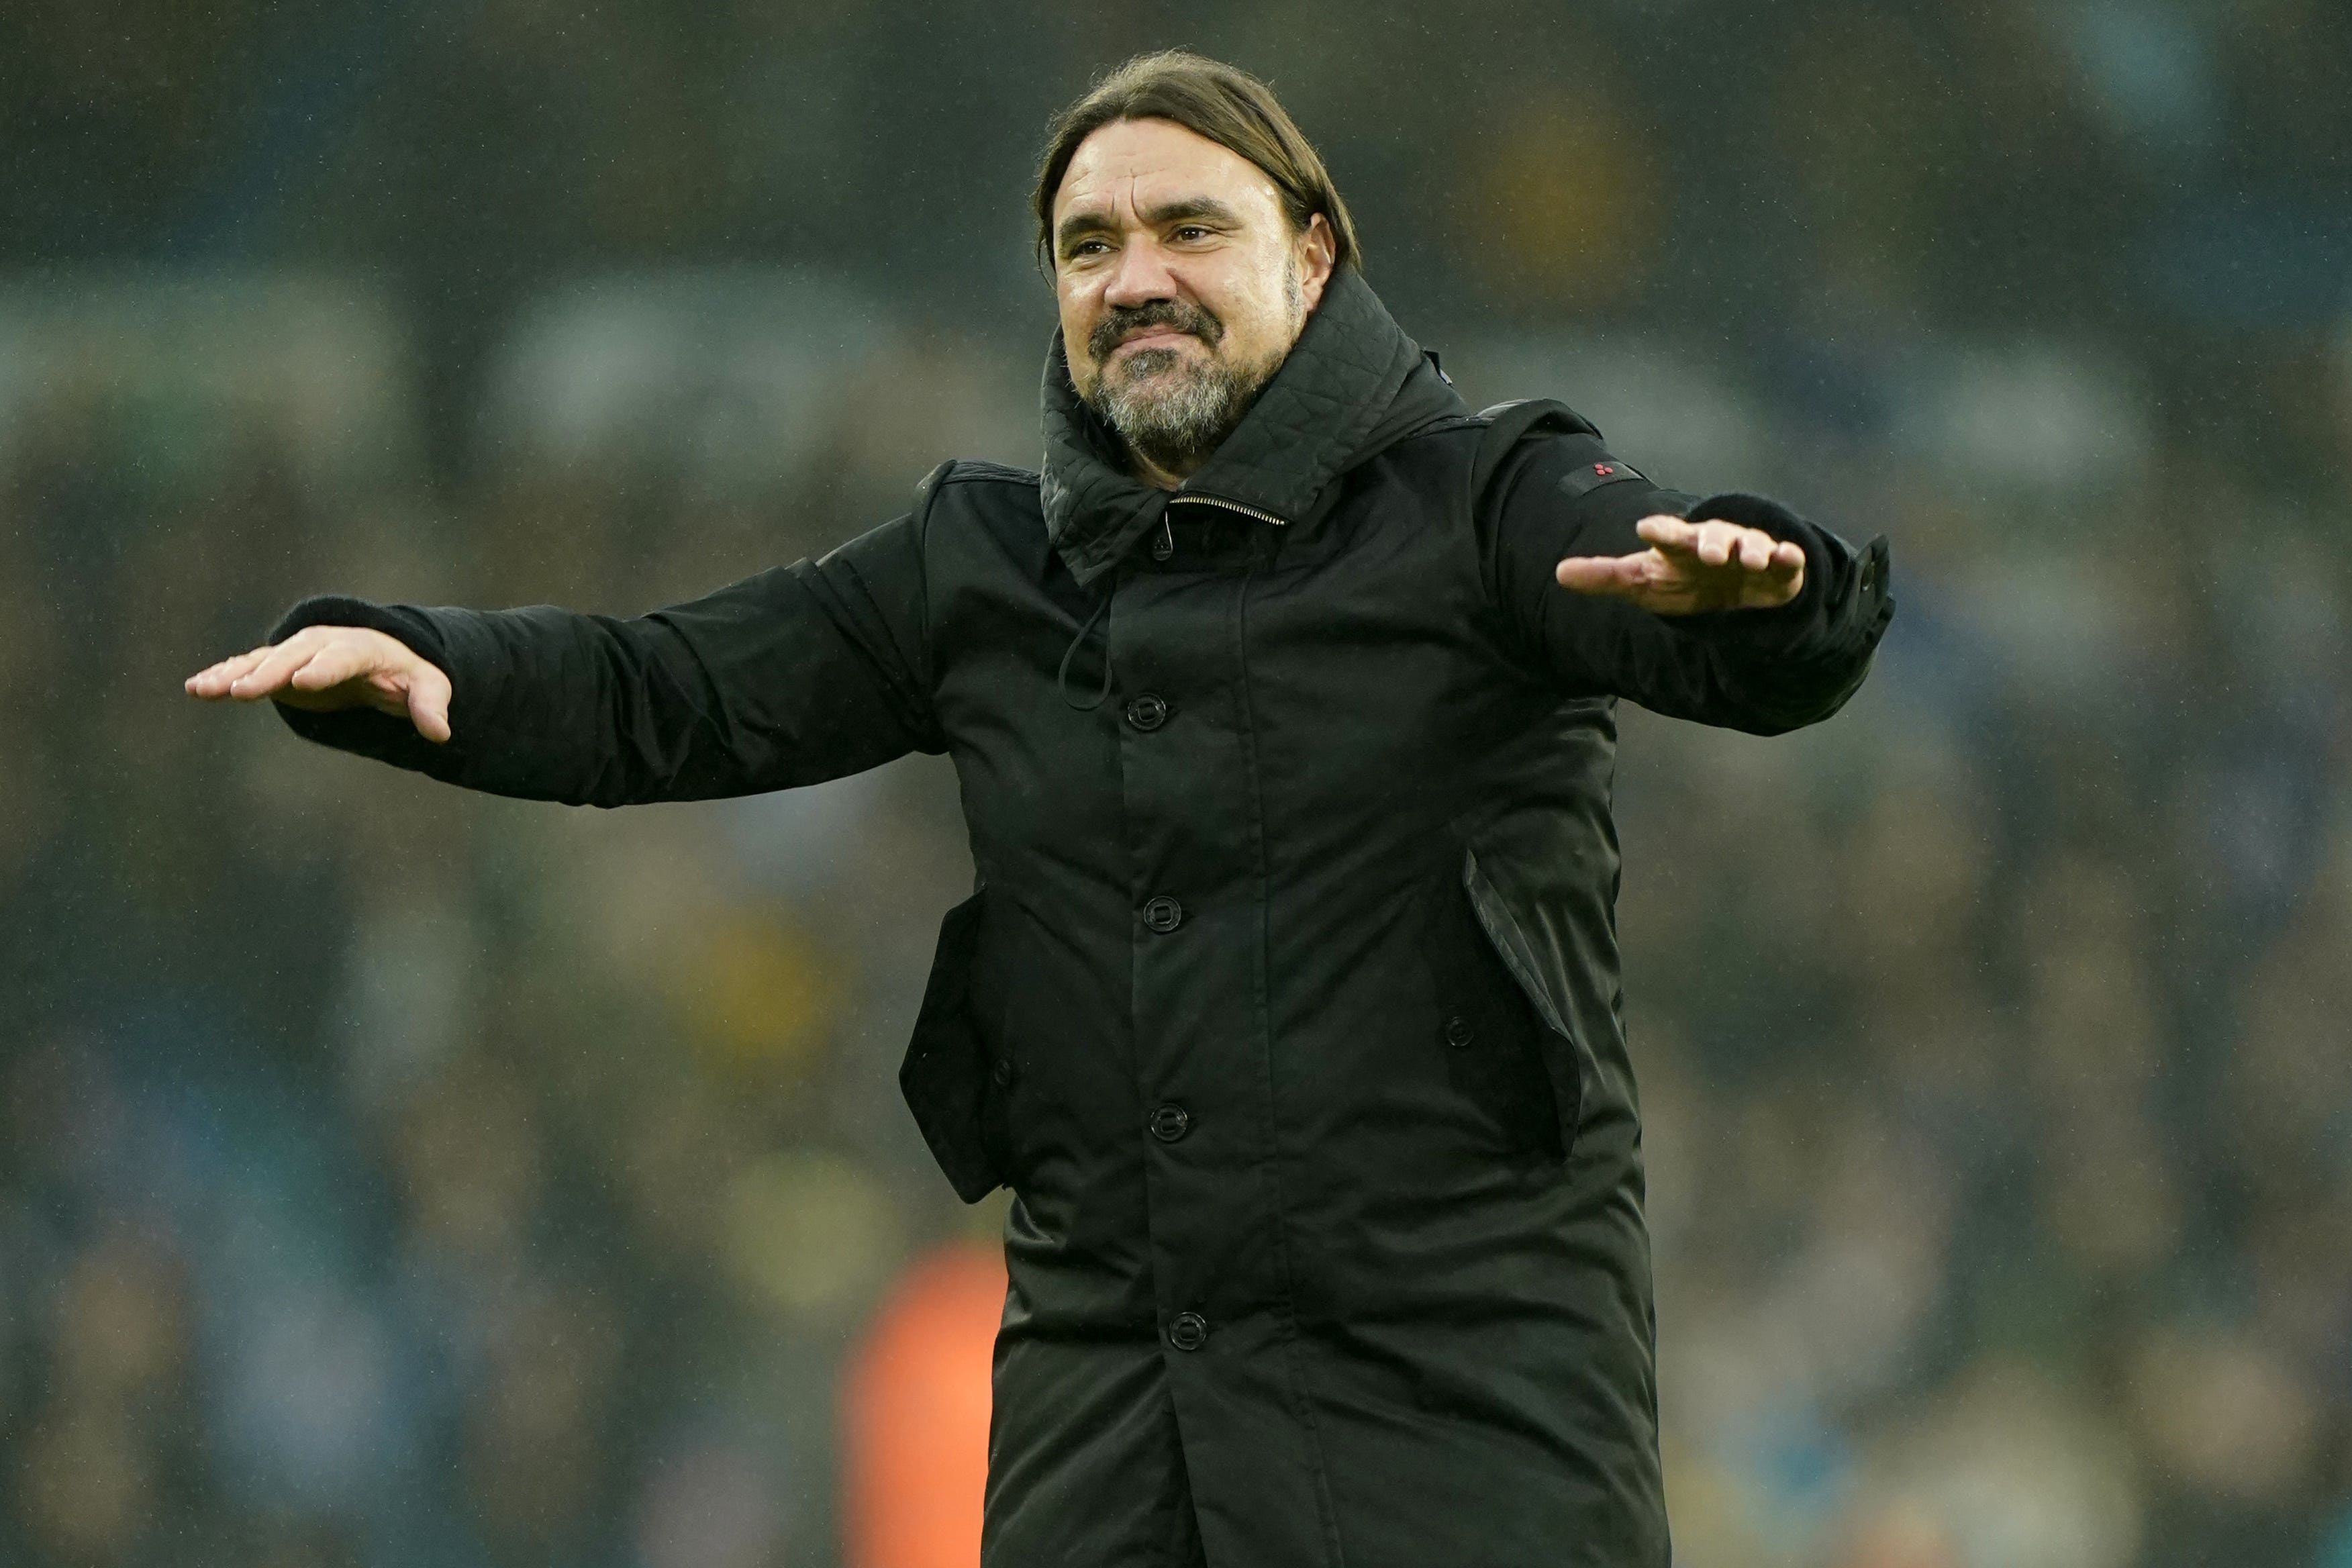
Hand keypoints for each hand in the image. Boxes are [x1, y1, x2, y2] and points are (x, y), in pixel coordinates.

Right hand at [185, 625, 453, 743]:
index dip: (323, 669)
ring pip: (261, 662)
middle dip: (267, 673)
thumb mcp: (428, 685)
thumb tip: (441, 733)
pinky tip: (196, 688)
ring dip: (233, 674)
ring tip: (205, 689)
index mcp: (359, 648)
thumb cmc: (406, 672)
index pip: (341, 658)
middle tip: (242, 690)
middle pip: (292, 658)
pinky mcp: (276, 668)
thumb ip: (430, 706)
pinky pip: (246, 669)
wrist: (381, 656)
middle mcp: (321, 645)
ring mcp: (295, 654)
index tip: (302, 682)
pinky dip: (222, 676)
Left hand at [1555, 514, 1804, 614]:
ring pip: (1750, 544)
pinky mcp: (1777, 568)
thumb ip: (1605, 576)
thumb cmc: (1680, 580)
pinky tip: (1788, 558)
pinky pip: (1785, 560)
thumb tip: (1559, 572)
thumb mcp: (1642, 581)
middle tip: (1707, 553)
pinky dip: (1788, 558)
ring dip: (1750, 550)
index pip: (1667, 535)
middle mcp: (1714, 543)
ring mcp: (1747, 552)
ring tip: (1748, 560)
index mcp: (1680, 544)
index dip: (1659, 530)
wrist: (1728, 593)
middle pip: (1711, 536)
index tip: (1646, 528)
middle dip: (1710, 541)